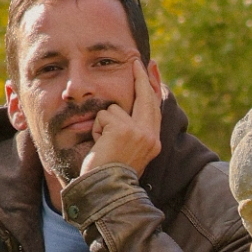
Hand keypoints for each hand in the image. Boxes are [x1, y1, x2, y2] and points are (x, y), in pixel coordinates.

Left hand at [81, 59, 162, 177]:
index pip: (155, 107)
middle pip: (146, 97)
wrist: (105, 190)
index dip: (153, 87)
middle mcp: (150, 135)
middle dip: (141, 77)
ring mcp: (138, 131)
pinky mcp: (123, 129)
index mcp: (153, 141)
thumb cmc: (110, 175)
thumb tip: (127, 107)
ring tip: (103, 144)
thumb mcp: (128, 151)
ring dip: (103, 123)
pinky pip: (103, 115)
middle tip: (137, 60)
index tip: (152, 70)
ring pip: (115, 109)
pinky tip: (98, 144)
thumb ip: (133, 131)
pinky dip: (96, 128)